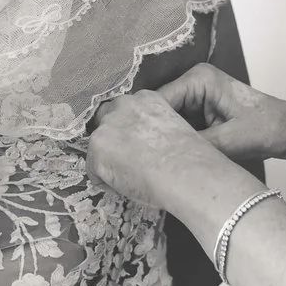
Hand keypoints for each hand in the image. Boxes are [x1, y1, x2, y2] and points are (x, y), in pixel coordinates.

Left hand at [88, 90, 220, 208]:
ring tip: (129, 177)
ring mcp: (107, 127)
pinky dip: (106, 181)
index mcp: (145, 98)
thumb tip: (148, 146)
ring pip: (98, 146)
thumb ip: (155, 127)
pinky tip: (126, 186)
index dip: (129, 130)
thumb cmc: (190, 158)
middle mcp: (122, 106)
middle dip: (112, 139)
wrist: (186, 173)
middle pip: (104, 120)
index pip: (125, 110)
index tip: (137, 145)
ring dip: (108, 160)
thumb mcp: (175, 128)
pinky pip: (94, 171)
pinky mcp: (97, 150)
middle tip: (127, 160)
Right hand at [151, 63, 285, 163]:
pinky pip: (180, 127)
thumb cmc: (267, 128)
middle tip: (149, 159)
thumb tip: (162, 155)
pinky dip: (179, 142)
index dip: (149, 126)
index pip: (159, 101)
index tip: (142, 150)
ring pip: (168, 121)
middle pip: (161, 111)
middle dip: (158, 134)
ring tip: (160, 160)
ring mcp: (196, 97)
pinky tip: (174, 158)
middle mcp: (193, 83)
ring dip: (168, 139)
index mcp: (199, 78)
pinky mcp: (199, 112)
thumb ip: (194, 145)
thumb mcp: (229, 140)